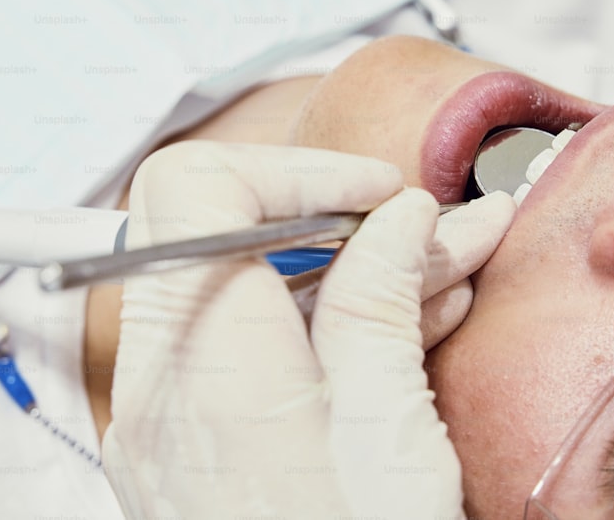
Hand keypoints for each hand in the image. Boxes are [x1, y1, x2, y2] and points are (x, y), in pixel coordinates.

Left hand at [101, 141, 513, 518]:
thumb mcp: (391, 435)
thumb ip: (382, 303)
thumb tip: (398, 220)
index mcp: (208, 365)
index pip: (200, 190)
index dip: (295, 170)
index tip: (378, 192)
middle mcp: (166, 384)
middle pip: (231, 237)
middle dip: (343, 220)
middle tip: (435, 231)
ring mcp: (174, 417)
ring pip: (251, 293)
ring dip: (347, 274)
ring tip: (448, 273)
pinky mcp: (197, 443)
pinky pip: (251, 350)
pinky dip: (324, 326)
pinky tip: (405, 327)